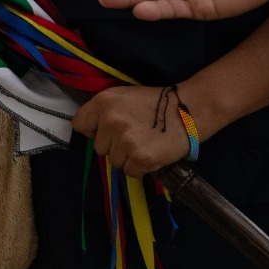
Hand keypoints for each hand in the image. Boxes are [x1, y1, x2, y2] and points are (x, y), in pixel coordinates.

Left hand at [72, 86, 192, 177]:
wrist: (189, 110)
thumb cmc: (156, 103)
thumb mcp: (124, 96)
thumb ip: (104, 111)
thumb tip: (93, 132)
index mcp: (103, 101)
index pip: (80, 125)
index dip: (93, 130)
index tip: (106, 131)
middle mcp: (110, 120)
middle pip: (99, 147)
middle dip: (114, 146)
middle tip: (134, 136)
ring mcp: (125, 140)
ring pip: (115, 162)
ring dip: (128, 158)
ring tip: (145, 143)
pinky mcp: (140, 157)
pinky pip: (131, 172)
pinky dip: (141, 167)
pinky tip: (152, 153)